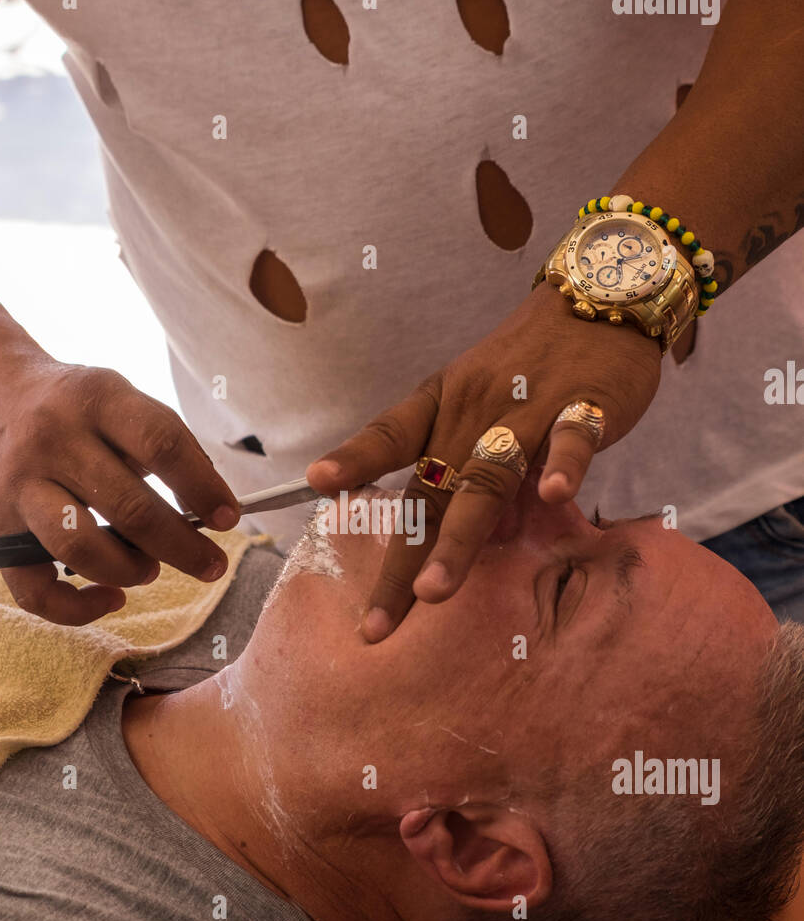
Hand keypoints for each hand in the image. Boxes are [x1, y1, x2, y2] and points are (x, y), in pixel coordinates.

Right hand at [0, 299, 239, 624]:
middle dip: (182, 546)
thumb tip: (212, 506)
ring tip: (149, 570)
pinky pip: (35, 589)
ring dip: (130, 570)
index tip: (228, 518)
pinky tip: (109, 598)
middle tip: (211, 565)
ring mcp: (20, 483)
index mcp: (97, 399)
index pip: (161, 443)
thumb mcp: (113, 398)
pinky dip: (78, 609)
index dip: (203, 486)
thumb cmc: (69, 407)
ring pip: (82, 549)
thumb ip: (157, 444)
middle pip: (130, 507)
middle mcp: (55, 438)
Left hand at [307, 280, 660, 640]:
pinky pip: (570, 439)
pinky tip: (555, 494)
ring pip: (487, 478)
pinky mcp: (584, 407)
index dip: (356, 457)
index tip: (319, 485)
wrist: (600, 298)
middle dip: (403, 560)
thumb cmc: (530, 362)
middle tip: (378, 621)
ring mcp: (528, 410)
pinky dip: (562, 464)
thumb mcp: (482, 404)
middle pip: (432, 491)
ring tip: (436, 590)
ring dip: (460, 536)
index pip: (391, 433)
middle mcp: (476, 410)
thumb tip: (459, 540)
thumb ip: (469, 471)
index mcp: (444, 405)